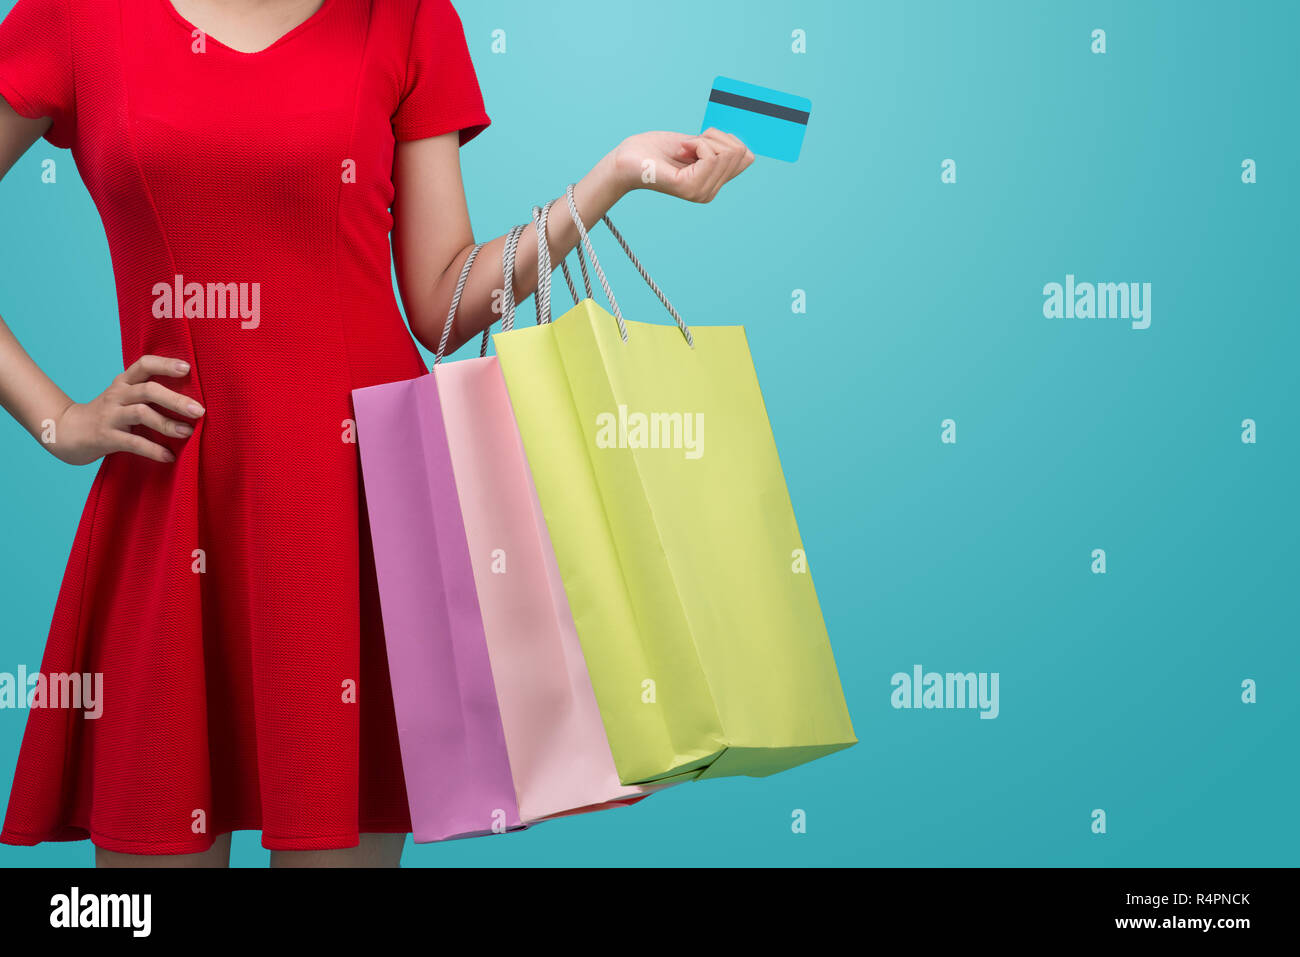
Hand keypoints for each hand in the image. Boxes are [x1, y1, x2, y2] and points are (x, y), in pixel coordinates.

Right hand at [47, 355, 203, 465]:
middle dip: (175, 400)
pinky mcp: (105, 437)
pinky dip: (152, 450)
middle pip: (148, 390)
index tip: (187, 368)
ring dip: (167, 423)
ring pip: (141, 413)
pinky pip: (132, 442)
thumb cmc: (108, 415)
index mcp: (124, 382)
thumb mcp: (124, 397)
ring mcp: (110, 415)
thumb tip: (191, 400)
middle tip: (199, 411)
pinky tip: (168, 457)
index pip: (144, 364)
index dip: (165, 364)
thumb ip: (149, 393)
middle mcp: (117, 395)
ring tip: (187, 432)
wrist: (67, 432)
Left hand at [610, 129, 754, 202]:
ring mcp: (701, 192)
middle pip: (739, 152)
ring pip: (727, 153)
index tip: (702, 139)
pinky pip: (711, 155)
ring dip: (704, 139)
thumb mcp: (696, 144)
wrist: (628, 159)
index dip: (727, 138)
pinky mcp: (689, 187)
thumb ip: (720, 150)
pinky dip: (696, 143)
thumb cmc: (656, 149)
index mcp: (713, 184)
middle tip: (689, 144)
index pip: (746, 156)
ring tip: (683, 148)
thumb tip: (749, 151)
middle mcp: (710, 192)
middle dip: (716, 137)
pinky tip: (680, 150)